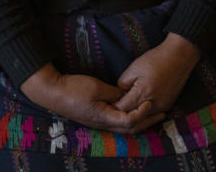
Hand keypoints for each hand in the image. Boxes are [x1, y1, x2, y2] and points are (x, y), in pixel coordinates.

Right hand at [20, 64, 164, 133]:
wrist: (52, 92)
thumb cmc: (74, 89)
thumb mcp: (98, 87)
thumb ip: (115, 93)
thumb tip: (129, 96)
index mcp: (104, 117)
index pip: (130, 121)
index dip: (142, 113)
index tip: (150, 102)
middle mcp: (102, 124)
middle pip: (130, 129)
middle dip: (148, 121)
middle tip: (163, 113)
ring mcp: (98, 123)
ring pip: (123, 127)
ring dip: (139, 121)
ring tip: (152, 113)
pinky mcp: (94, 118)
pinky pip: (116, 123)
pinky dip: (129, 118)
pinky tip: (133, 111)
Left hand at [115, 32, 200, 114]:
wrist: (179, 57)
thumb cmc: (155, 59)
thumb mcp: (134, 68)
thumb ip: (123, 84)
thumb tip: (119, 94)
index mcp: (143, 93)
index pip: (123, 108)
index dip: (115, 105)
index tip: (109, 101)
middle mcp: (154, 104)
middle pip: (133, 115)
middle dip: (124, 110)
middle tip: (116, 102)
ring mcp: (163, 106)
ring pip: (143, 116)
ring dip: (135, 111)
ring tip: (128, 100)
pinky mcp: (168, 105)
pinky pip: (152, 112)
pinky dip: (145, 109)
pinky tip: (141, 100)